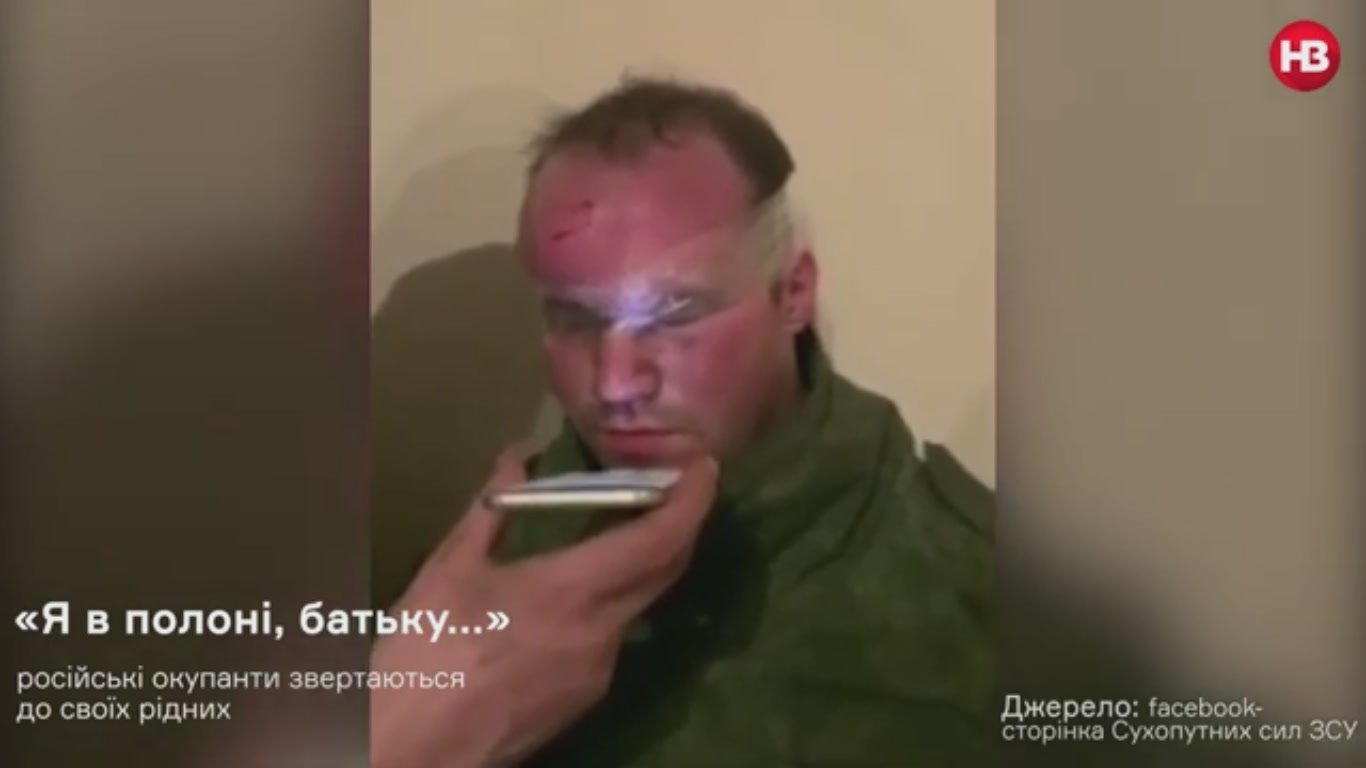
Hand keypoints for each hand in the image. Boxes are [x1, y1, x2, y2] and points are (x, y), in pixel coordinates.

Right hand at [370, 449, 717, 767]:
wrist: (412, 752)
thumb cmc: (422, 655)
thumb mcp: (448, 571)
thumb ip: (491, 509)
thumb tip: (517, 458)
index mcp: (570, 593)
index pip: (659, 540)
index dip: (692, 499)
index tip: (705, 465)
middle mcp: (602, 633)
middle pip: (665, 570)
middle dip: (679, 522)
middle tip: (673, 482)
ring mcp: (599, 672)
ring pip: (639, 604)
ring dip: (642, 562)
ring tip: (621, 524)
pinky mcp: (586, 699)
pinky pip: (613, 636)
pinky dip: (612, 599)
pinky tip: (581, 587)